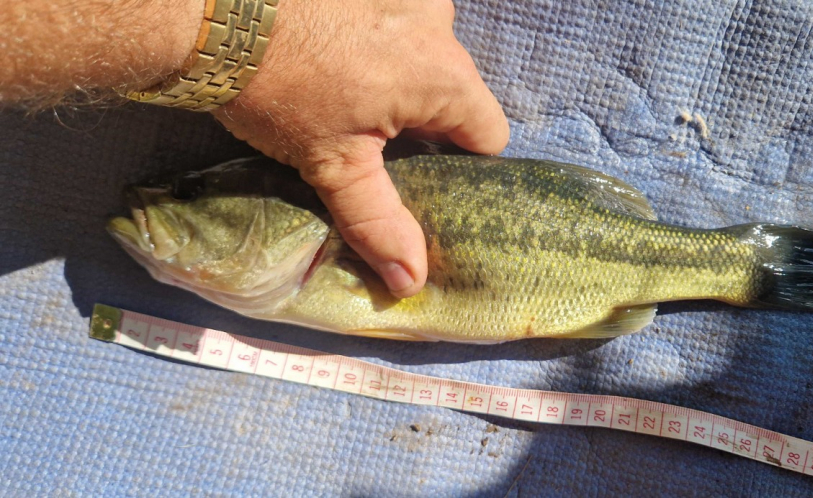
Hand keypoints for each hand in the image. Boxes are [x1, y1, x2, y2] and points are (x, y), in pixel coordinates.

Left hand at [212, 0, 508, 297]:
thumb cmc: (278, 88)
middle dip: (422, 118)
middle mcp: (439, 23)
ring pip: (424, 51)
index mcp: (444, 76)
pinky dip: (374, 39)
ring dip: (398, 73)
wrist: (209, 11)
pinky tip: (332, 50)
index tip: (421, 176)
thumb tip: (411, 279)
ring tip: (345, 90)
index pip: (489, 135)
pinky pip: (395, 18)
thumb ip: (379, 221)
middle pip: (455, 92)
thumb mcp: (332, 164)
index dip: (461, 165)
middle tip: (371, 139)